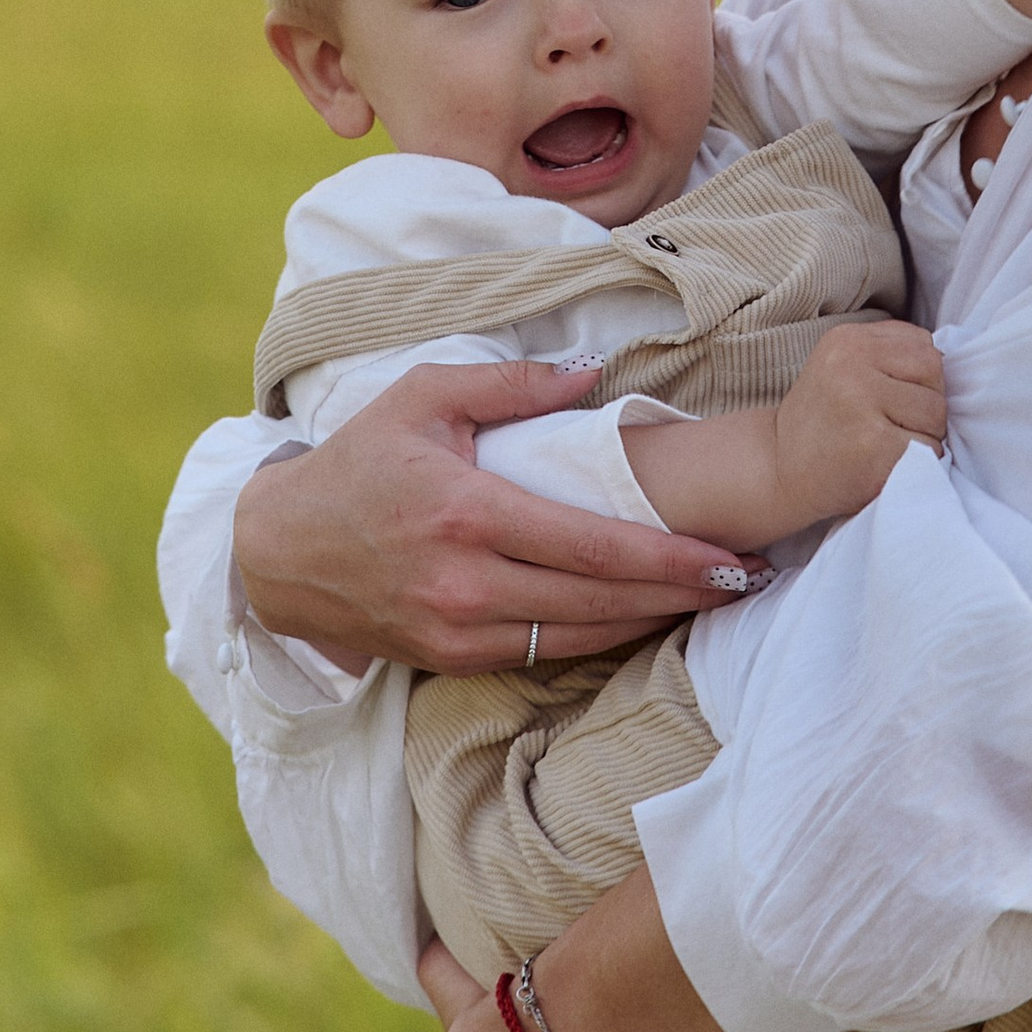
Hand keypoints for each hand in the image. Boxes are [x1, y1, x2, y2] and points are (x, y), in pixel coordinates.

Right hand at [230, 358, 754, 678]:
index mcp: (467, 514)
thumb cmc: (359, 461)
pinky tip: (646, 617)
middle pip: (603, 600)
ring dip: (655, 622)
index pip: (593, 546)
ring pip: (583, 636)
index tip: (732, 557)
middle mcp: (466, 583)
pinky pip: (548, 653)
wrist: (280, 554)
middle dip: (684, 594)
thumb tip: (591, 372)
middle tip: (752, 580)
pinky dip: (603, 636)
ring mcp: (460, 631)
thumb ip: (510, 382)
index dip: (671, 558)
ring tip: (715, 600)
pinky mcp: (453, 660)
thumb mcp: (422, 396)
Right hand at [771, 320, 947, 525]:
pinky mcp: (873, 445)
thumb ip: (890, 354)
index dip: (921, 378)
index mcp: (848, 340)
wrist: (777, 469)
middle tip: (893, 425)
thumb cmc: (824, 421)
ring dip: (925, 437)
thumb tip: (951, 358)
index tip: (892, 400)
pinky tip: (885, 464)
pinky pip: (929, 450)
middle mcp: (851, 364)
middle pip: (935, 376)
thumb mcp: (844, 367)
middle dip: (927, 405)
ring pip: (936, 414)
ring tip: (887, 445)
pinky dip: (918, 463)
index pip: (924, 346)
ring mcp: (861, 404)